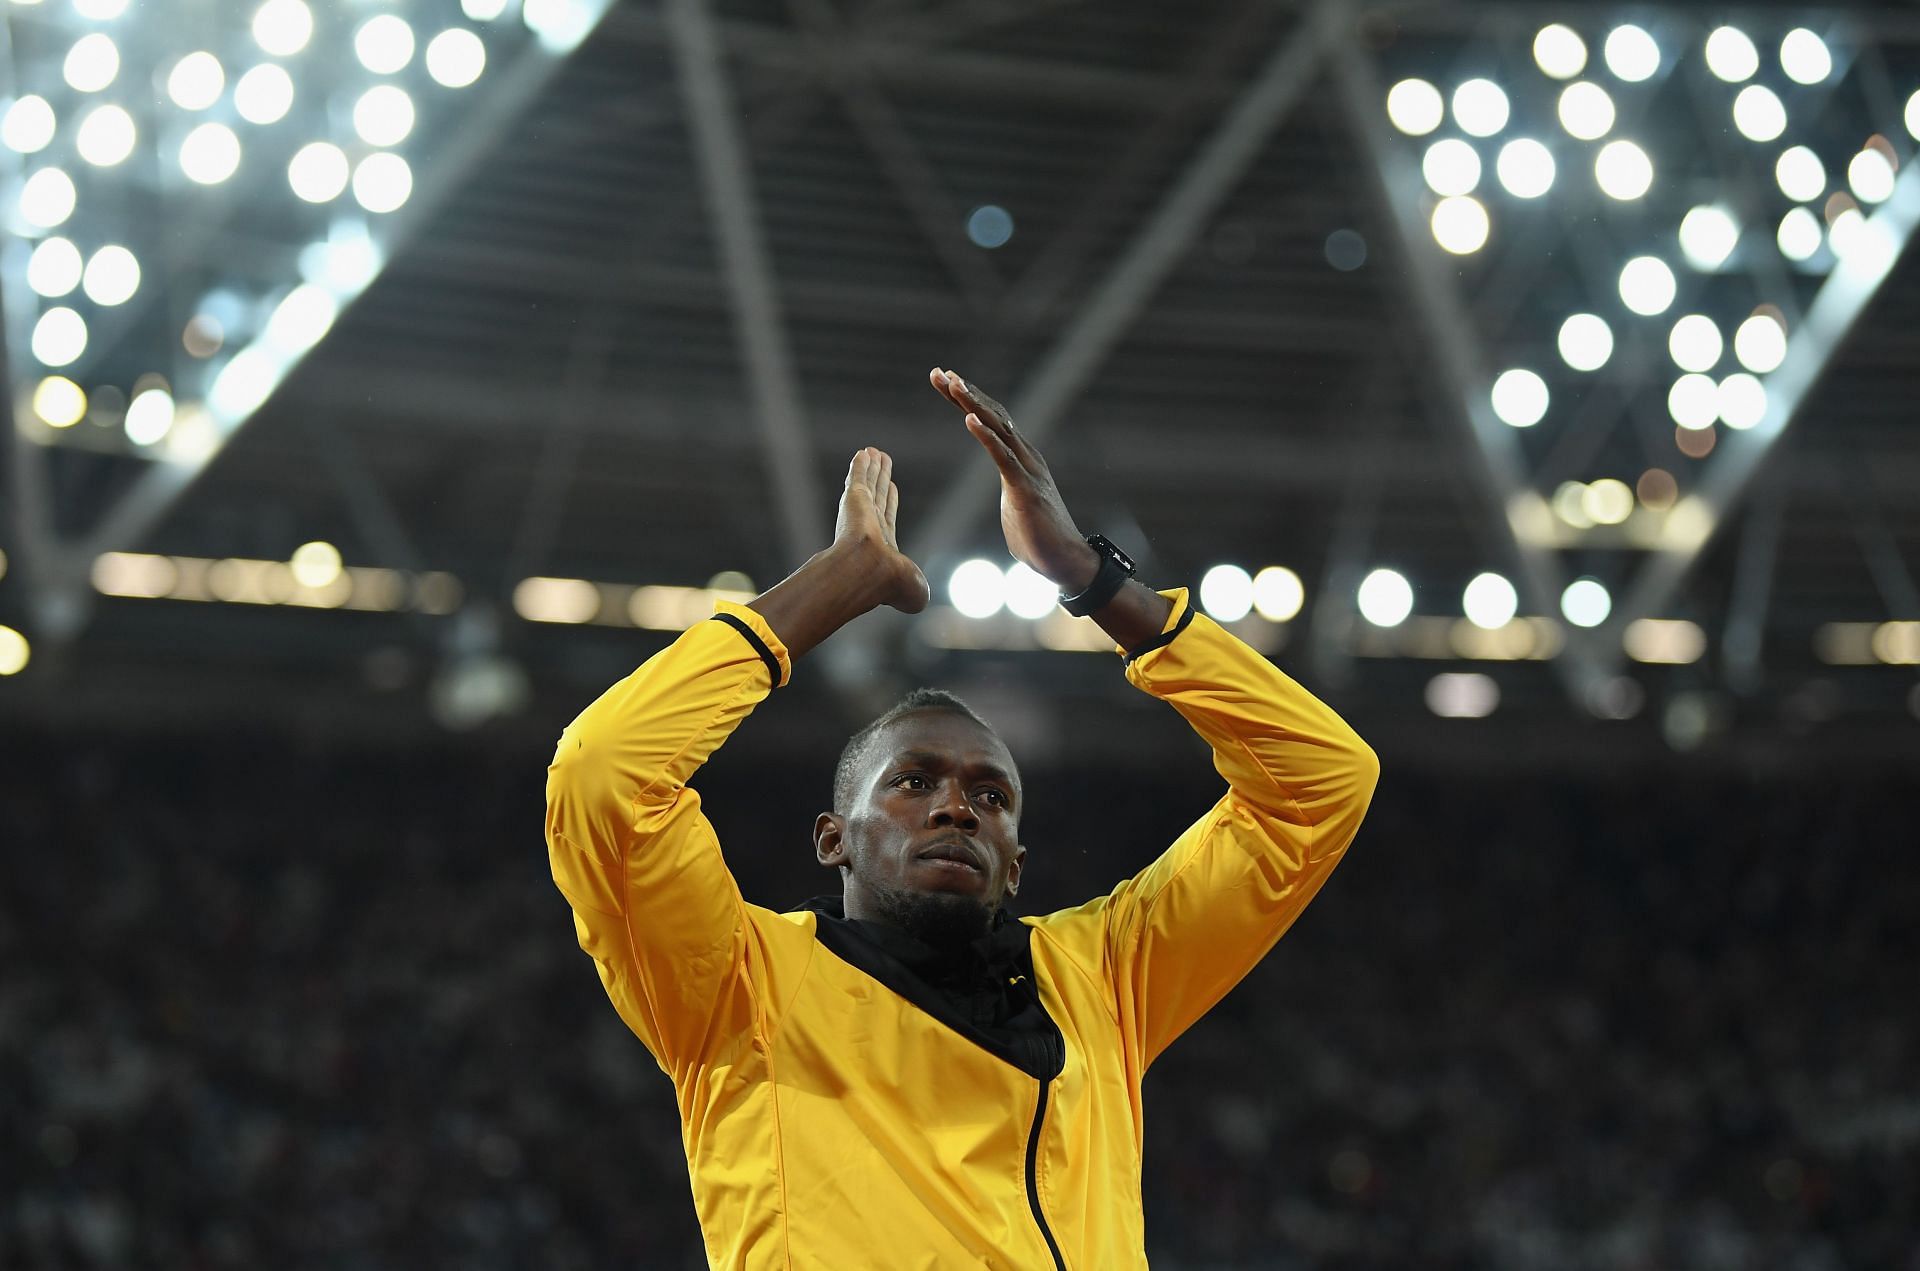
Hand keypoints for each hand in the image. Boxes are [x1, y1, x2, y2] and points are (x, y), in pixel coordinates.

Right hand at [834, 447, 929, 613]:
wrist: (869, 573)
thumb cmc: (890, 587)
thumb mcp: (913, 592)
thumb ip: (916, 592)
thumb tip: (916, 600)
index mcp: (882, 547)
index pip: (886, 517)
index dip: (889, 502)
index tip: (891, 487)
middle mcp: (869, 528)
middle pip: (876, 496)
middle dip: (879, 480)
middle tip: (881, 461)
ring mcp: (861, 513)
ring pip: (868, 483)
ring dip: (870, 467)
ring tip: (872, 451)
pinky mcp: (855, 499)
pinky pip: (860, 475)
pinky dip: (861, 465)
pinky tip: (864, 452)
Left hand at [929, 368, 1097, 592]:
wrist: (1066, 563)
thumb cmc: (1039, 541)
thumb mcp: (1016, 509)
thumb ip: (1010, 495)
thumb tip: (1007, 501)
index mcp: (1021, 459)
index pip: (991, 420)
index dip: (968, 400)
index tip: (946, 382)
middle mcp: (1026, 456)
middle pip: (992, 415)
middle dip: (964, 393)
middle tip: (939, 372)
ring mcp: (1028, 469)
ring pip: (998, 427)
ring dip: (973, 404)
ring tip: (952, 383)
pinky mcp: (1025, 488)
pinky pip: (1002, 456)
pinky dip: (985, 436)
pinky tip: (969, 419)